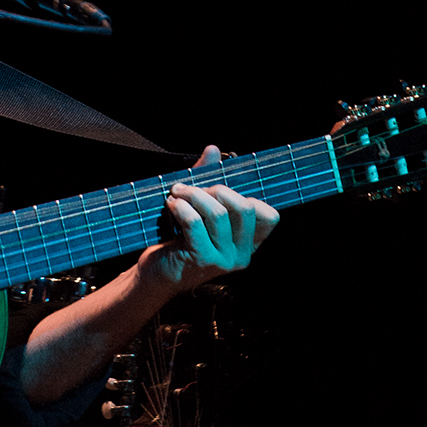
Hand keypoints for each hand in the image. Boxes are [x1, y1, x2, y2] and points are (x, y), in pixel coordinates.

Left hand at [137, 144, 279, 294]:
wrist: (156, 276)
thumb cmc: (179, 243)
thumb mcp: (199, 212)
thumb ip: (208, 182)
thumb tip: (213, 150)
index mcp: (247, 244)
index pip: (269, 216)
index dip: (246, 196)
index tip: (218, 191)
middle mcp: (241, 255)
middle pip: (244, 207)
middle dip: (216, 189)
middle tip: (191, 189)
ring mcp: (224, 260)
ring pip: (218, 213)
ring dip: (193, 195)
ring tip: (176, 192)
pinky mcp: (202, 260)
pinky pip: (195, 222)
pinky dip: (181, 207)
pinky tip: (171, 205)